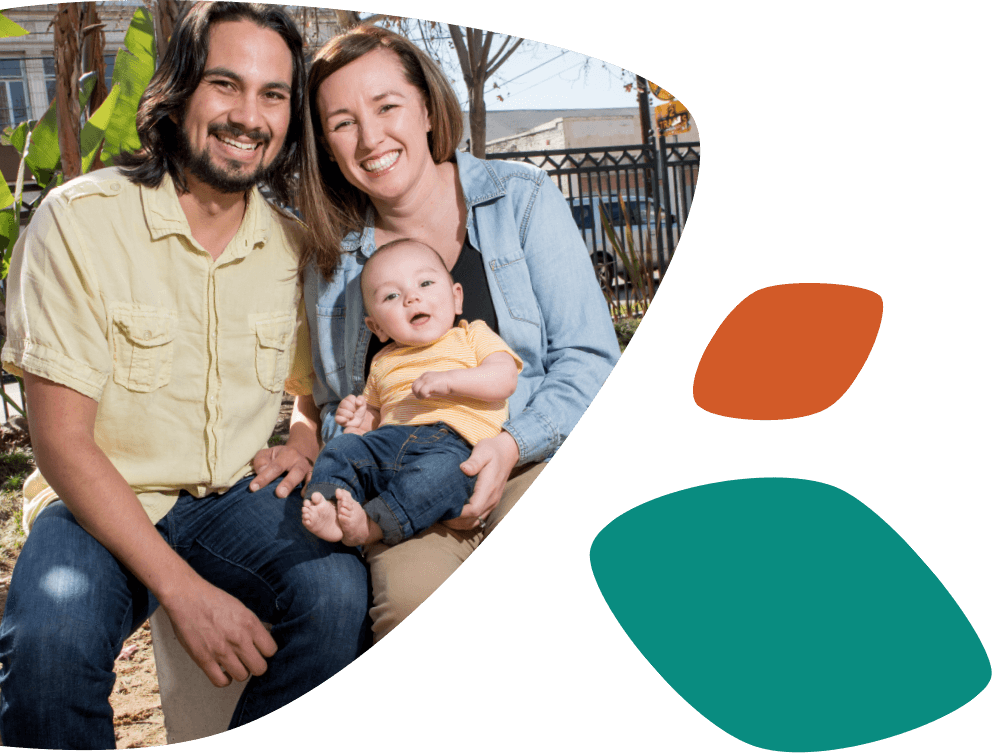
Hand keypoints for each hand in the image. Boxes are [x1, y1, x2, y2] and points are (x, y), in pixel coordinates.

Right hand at [162, 576, 277, 687]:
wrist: (186, 597)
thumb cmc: (212, 600)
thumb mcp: (241, 608)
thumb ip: (253, 626)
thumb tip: (263, 640)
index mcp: (250, 623)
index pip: (271, 650)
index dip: (266, 652)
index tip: (261, 650)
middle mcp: (238, 638)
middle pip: (260, 668)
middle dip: (256, 665)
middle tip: (250, 659)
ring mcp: (221, 651)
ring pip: (242, 676)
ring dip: (240, 671)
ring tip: (235, 663)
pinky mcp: (204, 659)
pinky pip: (221, 682)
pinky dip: (224, 679)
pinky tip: (223, 670)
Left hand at [250, 444, 311, 497]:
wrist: (297, 454)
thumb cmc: (277, 457)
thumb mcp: (267, 454)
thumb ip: (261, 461)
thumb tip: (262, 472)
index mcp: (287, 454)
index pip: (275, 467)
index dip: (264, 477)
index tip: (253, 488)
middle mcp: (300, 462)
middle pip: (296, 473)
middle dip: (288, 483)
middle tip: (279, 494)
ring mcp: (308, 471)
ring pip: (307, 479)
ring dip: (303, 489)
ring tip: (297, 498)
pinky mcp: (312, 479)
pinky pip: (313, 486)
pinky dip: (310, 492)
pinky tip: (305, 500)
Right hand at [335, 394, 367, 432]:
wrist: (358, 422)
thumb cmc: (359, 412)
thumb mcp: (363, 404)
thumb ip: (361, 399)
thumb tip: (358, 402)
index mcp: (347, 399)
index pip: (350, 397)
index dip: (355, 402)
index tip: (357, 406)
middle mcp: (341, 404)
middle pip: (345, 403)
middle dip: (352, 409)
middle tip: (354, 412)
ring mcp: (339, 411)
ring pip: (341, 411)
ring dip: (350, 415)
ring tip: (352, 417)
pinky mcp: (337, 419)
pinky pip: (338, 418)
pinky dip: (344, 420)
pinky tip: (347, 420)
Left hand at [411, 371, 450, 399]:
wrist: (453, 380)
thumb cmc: (445, 383)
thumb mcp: (433, 382)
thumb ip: (427, 384)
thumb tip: (421, 392)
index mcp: (425, 375)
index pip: (414, 384)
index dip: (417, 391)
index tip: (424, 394)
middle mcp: (424, 376)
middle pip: (413, 386)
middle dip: (417, 394)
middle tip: (424, 397)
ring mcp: (426, 380)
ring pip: (415, 389)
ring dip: (419, 395)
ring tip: (427, 396)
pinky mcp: (430, 384)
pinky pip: (422, 392)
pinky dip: (424, 396)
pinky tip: (430, 395)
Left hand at [444, 432, 519, 529]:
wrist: (508, 451)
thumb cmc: (492, 450)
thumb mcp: (482, 451)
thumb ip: (474, 461)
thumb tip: (464, 469)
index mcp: (488, 487)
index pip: (474, 509)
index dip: (459, 514)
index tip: (444, 509)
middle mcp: (492, 498)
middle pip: (473, 520)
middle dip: (456, 521)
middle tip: (439, 515)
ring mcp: (493, 502)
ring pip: (476, 522)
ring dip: (461, 523)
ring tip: (445, 517)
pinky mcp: (492, 502)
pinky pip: (480, 518)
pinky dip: (467, 521)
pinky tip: (456, 516)